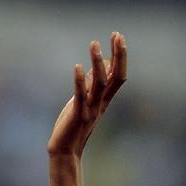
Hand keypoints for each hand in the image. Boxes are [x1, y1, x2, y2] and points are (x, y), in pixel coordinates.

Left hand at [47, 32, 126, 156]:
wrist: (64, 151)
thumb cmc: (72, 126)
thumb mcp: (82, 102)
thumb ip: (90, 86)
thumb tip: (96, 67)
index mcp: (103, 99)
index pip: (117, 74)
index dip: (120, 56)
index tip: (118, 36)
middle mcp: (100, 103)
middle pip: (115, 76)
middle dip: (118, 55)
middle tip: (116, 35)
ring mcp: (90, 109)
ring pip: (99, 83)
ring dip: (98, 63)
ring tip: (94, 44)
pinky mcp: (77, 115)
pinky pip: (80, 96)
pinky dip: (79, 81)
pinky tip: (77, 67)